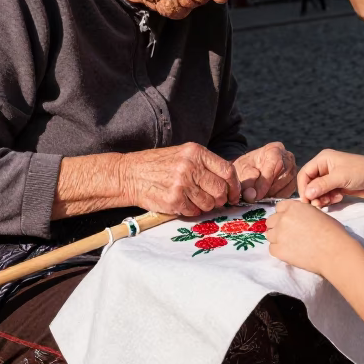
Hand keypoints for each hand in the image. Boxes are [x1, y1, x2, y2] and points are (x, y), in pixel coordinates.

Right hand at [119, 143, 239, 216]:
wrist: (129, 174)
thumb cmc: (158, 165)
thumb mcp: (183, 155)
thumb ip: (204, 165)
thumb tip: (228, 184)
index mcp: (195, 152)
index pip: (227, 170)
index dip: (234, 186)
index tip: (234, 194)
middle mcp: (190, 166)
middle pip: (220, 189)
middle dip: (221, 199)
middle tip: (214, 201)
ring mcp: (182, 183)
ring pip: (209, 203)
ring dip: (205, 206)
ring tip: (193, 200)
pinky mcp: (174, 199)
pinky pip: (194, 211)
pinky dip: (192, 211)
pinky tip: (182, 203)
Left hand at [233, 142, 296, 201]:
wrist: (252, 168)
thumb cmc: (248, 166)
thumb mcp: (242, 169)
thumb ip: (247, 180)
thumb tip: (251, 195)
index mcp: (274, 149)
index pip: (274, 164)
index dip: (265, 182)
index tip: (257, 195)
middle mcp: (287, 157)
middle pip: (284, 175)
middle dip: (270, 190)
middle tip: (258, 199)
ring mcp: (293, 169)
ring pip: (288, 184)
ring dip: (275, 194)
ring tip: (262, 199)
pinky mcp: (295, 180)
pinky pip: (290, 191)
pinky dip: (280, 196)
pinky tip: (269, 198)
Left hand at [267, 199, 359, 276]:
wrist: (333, 251)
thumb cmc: (332, 232)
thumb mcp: (318, 214)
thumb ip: (303, 213)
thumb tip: (300, 219)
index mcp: (293, 207)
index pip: (279, 207)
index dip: (284, 214)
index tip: (290, 221)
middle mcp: (283, 218)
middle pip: (271, 221)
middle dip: (278, 226)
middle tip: (289, 234)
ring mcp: (279, 234)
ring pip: (269, 235)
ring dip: (277, 238)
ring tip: (290, 244)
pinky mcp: (278, 250)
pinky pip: (272, 249)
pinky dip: (279, 251)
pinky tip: (290, 252)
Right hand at [296, 149, 363, 207]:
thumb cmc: (361, 172)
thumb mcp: (340, 178)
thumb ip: (322, 185)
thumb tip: (307, 194)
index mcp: (323, 159)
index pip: (305, 173)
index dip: (304, 187)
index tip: (306, 201)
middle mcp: (325, 167)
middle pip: (310, 183)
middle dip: (313, 194)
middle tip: (318, 204)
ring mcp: (331, 177)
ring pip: (317, 191)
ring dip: (321, 198)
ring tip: (330, 201)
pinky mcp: (337, 186)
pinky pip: (326, 194)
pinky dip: (329, 199)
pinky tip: (338, 198)